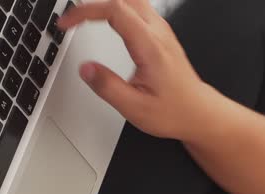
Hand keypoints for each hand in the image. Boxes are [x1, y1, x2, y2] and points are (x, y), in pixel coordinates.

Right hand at [59, 0, 217, 140]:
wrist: (197, 113)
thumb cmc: (173, 110)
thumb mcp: (135, 107)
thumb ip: (107, 86)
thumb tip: (85, 68)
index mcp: (150, 46)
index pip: (115, 10)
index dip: (86, 11)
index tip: (67, 23)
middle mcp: (158, 33)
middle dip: (93, 3)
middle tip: (72, 18)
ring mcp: (162, 32)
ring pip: (132, 0)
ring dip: (107, 3)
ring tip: (85, 15)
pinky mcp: (162, 36)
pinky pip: (138, 10)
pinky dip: (117, 8)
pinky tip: (108, 19)